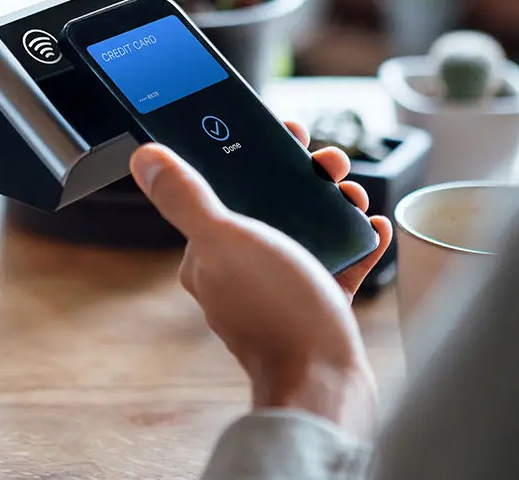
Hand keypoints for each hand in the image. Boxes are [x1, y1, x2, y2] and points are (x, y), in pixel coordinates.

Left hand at [129, 122, 393, 436]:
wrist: (327, 383)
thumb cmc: (276, 313)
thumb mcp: (226, 241)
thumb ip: (186, 198)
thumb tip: (144, 159)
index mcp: (209, 255)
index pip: (225, 189)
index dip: (255, 156)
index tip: (288, 135)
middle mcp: (241, 271)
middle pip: (272, 205)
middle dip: (306, 178)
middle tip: (332, 164)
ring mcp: (280, 290)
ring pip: (308, 231)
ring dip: (335, 205)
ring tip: (356, 197)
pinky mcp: (317, 308)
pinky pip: (339, 263)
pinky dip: (358, 243)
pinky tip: (374, 228)